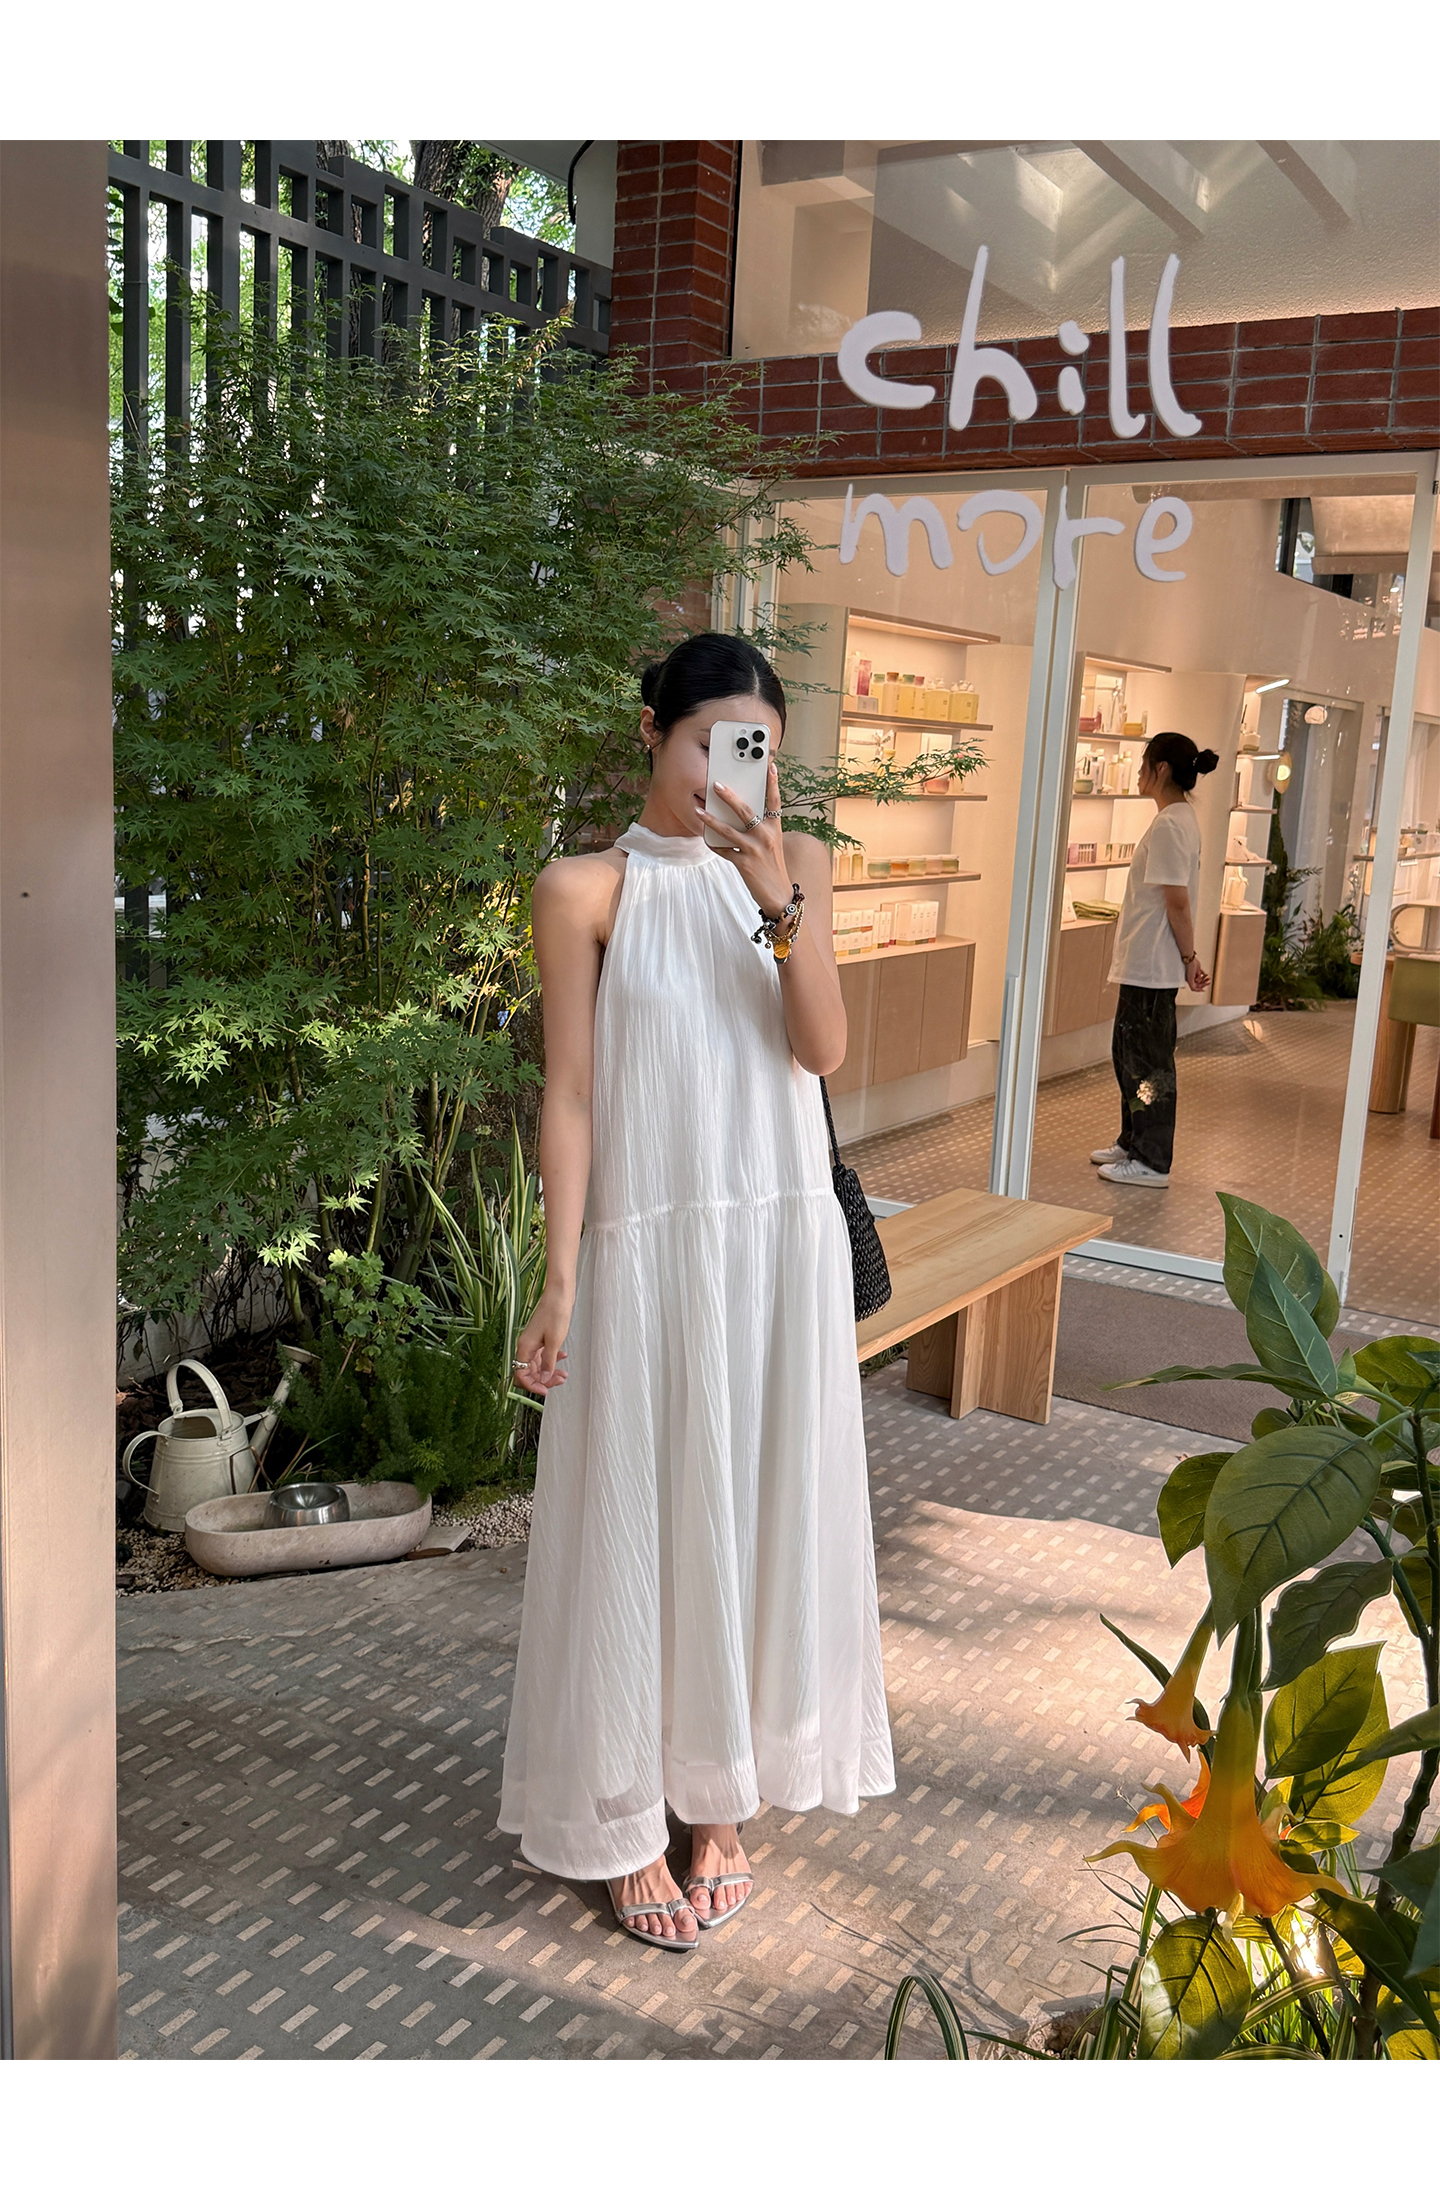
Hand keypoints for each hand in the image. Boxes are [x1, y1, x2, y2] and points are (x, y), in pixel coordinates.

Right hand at [512, 1284, 572, 1393]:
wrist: (559, 1294)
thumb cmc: (556, 1313)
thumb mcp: (554, 1342)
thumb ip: (548, 1362)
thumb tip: (544, 1379)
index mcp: (525, 1347)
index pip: (521, 1374)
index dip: (532, 1385)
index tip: (545, 1390)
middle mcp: (526, 1345)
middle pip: (530, 1371)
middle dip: (545, 1379)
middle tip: (560, 1380)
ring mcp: (533, 1342)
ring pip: (538, 1364)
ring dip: (550, 1370)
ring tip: (564, 1373)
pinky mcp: (540, 1337)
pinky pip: (543, 1355)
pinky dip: (552, 1359)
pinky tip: (562, 1357)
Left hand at [703, 758, 791, 919]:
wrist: (778, 895)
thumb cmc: (773, 867)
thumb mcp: (773, 844)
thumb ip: (760, 829)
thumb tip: (739, 815)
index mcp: (775, 829)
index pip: (775, 801)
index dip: (773, 783)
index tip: (770, 766)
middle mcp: (766, 837)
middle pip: (746, 811)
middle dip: (730, 797)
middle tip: (716, 784)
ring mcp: (754, 850)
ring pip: (729, 830)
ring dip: (711, 819)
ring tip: (699, 810)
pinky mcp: (744, 864)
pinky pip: (723, 850)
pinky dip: (713, 844)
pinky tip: (704, 837)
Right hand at [1185, 959, 1209, 992]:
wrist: (1191, 961)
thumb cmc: (1190, 968)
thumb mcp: (1190, 978)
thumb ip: (1192, 985)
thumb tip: (1194, 989)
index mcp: (1190, 981)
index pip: (1194, 987)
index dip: (1198, 990)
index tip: (1203, 990)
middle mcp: (1192, 978)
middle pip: (1199, 983)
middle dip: (1204, 984)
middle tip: (1208, 983)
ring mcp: (1195, 975)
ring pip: (1201, 979)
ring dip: (1205, 979)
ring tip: (1209, 978)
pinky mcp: (1197, 971)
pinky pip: (1202, 975)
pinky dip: (1204, 975)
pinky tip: (1206, 974)